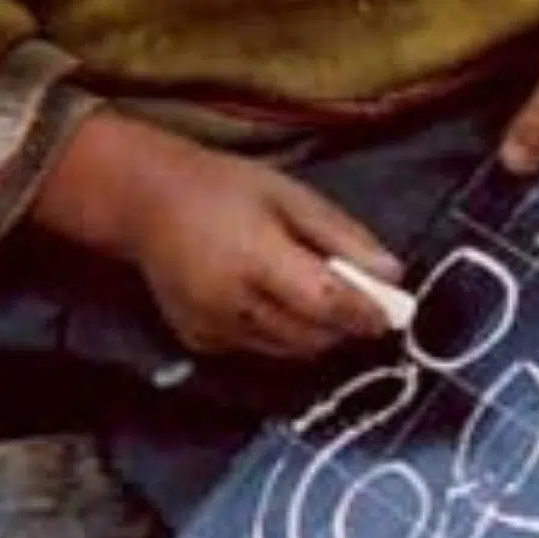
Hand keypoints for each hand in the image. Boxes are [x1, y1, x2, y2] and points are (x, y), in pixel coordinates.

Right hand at [33, 112, 401, 357]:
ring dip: (315, 334)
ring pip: (288, 351)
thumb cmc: (224, 187)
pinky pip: (258, 350)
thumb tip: (392, 275)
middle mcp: (230, 303)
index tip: (392, 314)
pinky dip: (280, 335)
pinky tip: (271, 301)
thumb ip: (341, 236)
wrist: (146, 203)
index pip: (325, 302)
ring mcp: (211, 328)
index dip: (364, 313)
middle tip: (363, 304)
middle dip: (345, 326)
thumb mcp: (289, 194)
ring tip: (319, 300)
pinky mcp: (199, 342)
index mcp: (254, 257)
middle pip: (311, 336)